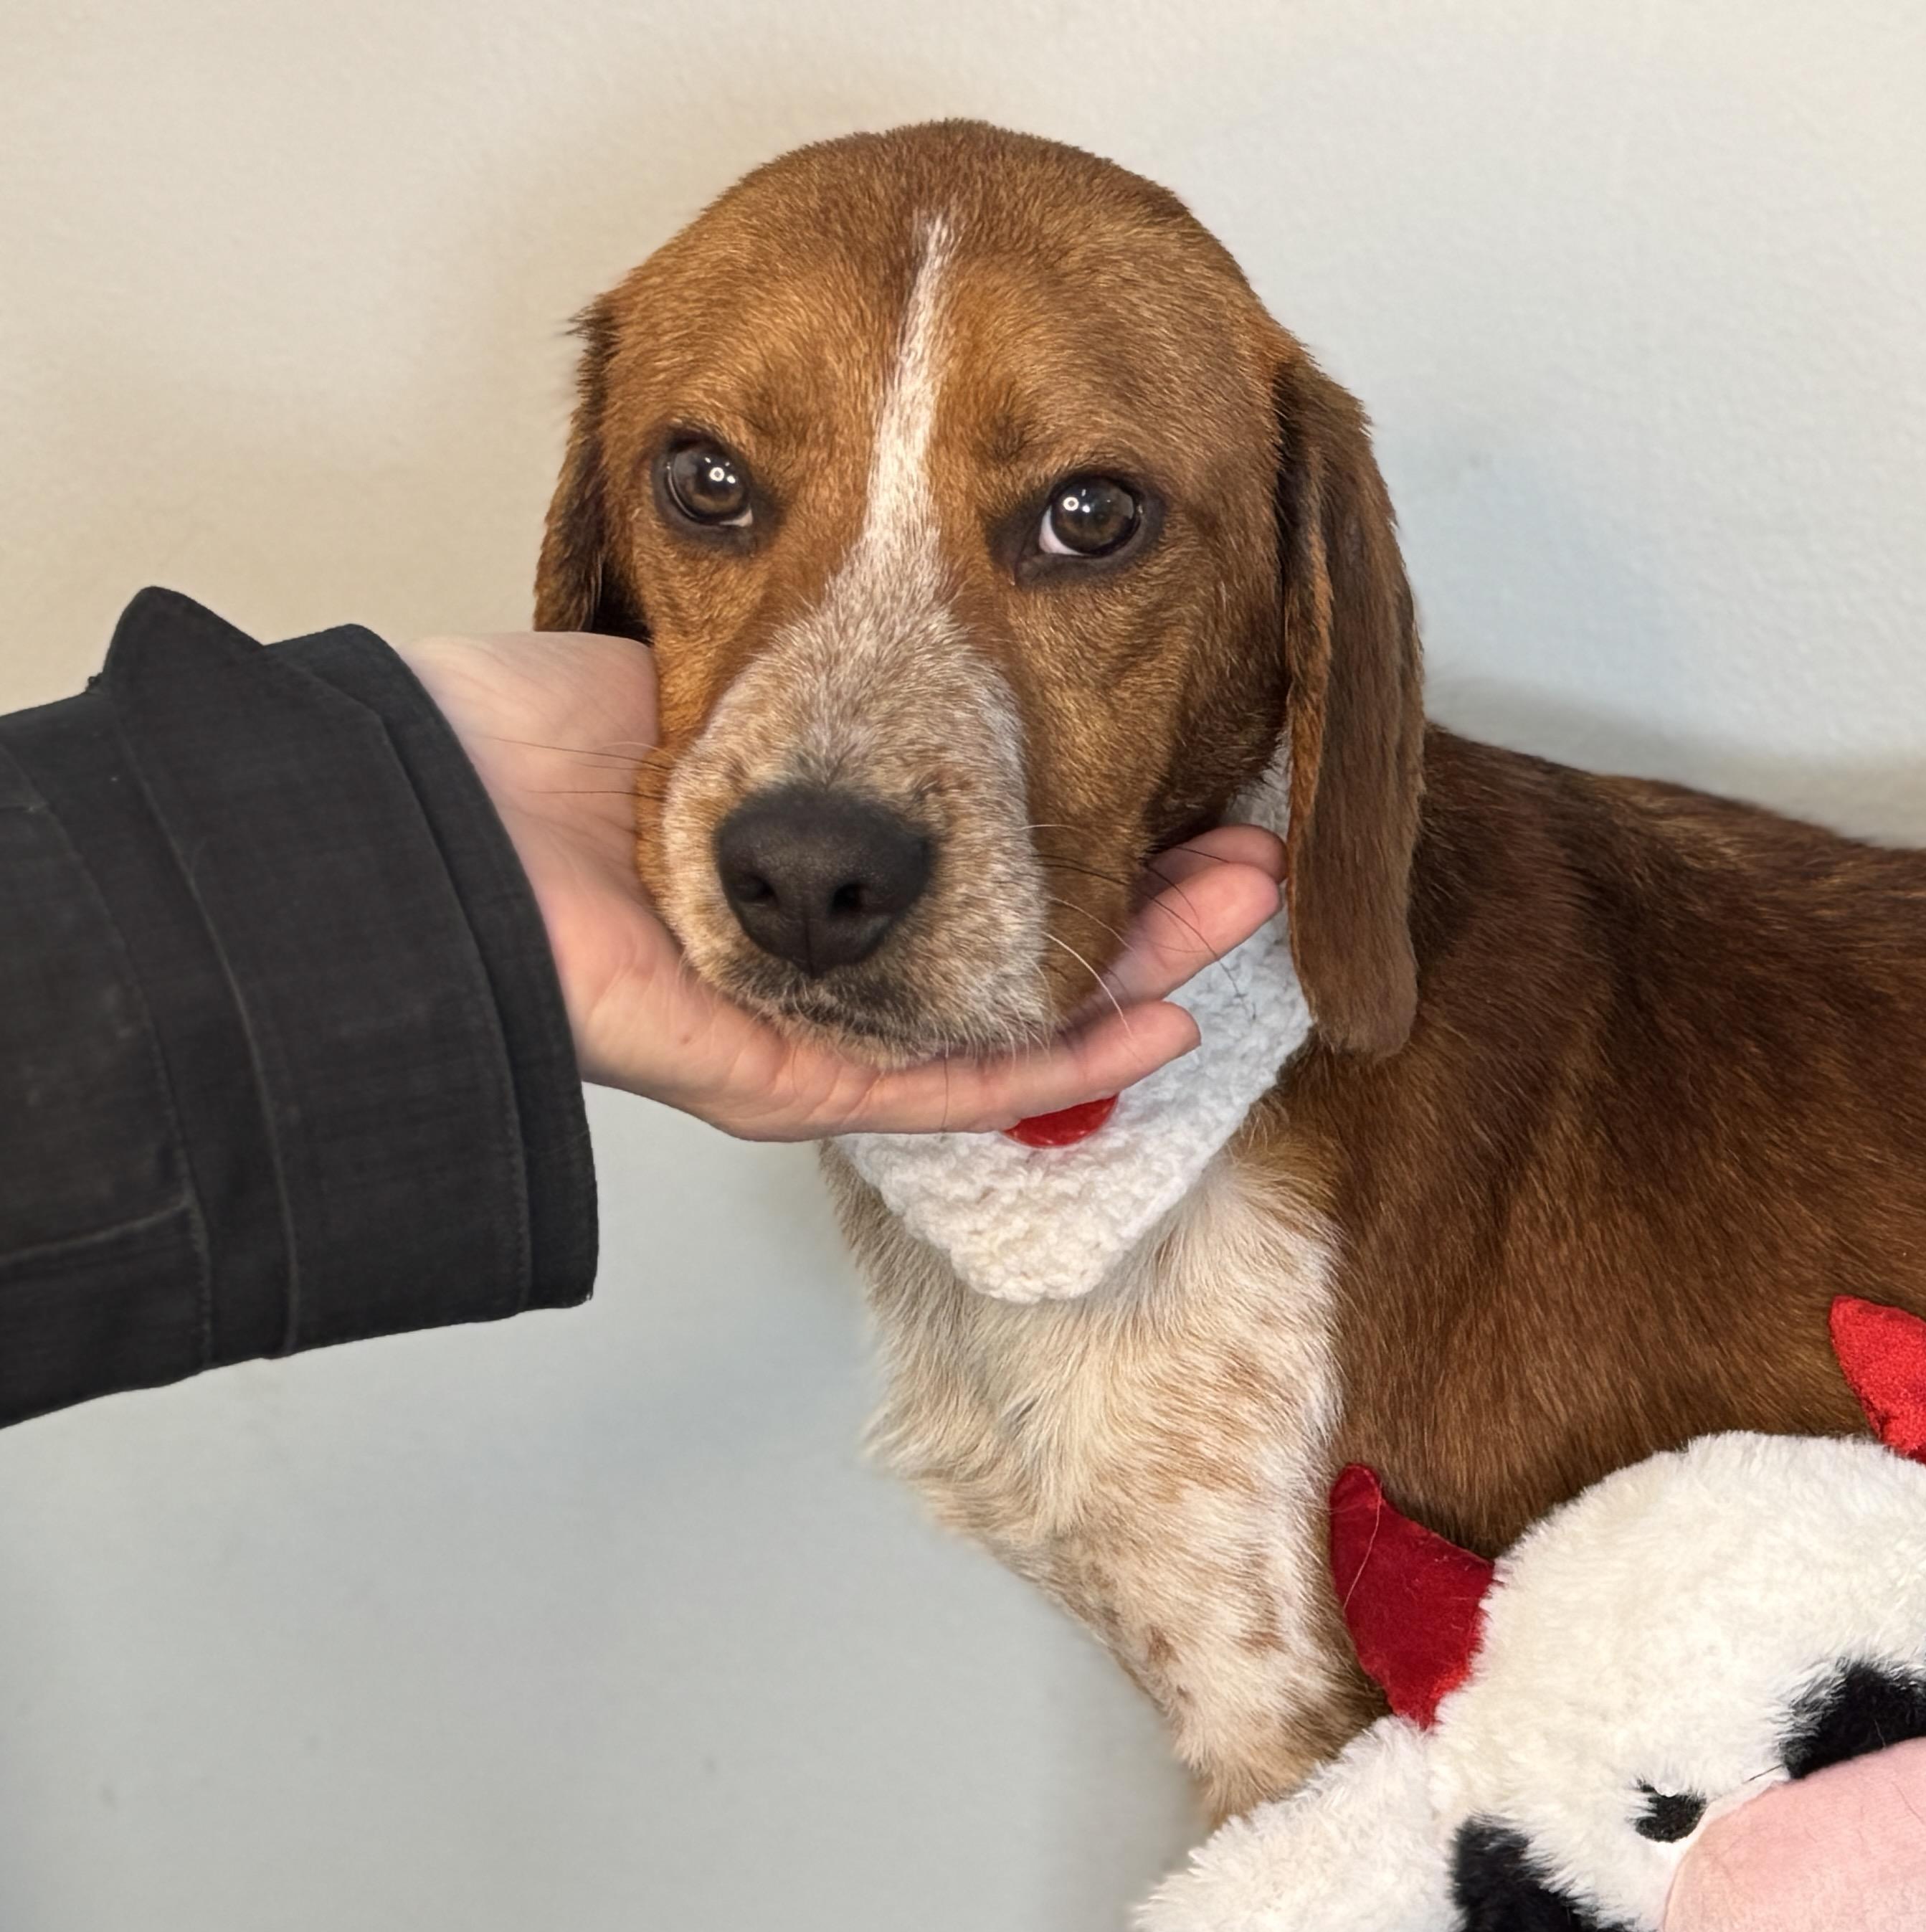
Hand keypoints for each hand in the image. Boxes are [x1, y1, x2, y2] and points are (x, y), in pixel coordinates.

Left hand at [395, 633, 1286, 1141]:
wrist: (416, 821)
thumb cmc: (514, 739)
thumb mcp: (717, 649)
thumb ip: (824, 651)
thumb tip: (937, 592)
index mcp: (802, 857)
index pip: (988, 853)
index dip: (1102, 810)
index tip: (1183, 757)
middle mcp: (815, 949)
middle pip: (1026, 934)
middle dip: (1155, 885)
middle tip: (1253, 836)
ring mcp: (809, 1027)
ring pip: (1018, 1011)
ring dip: (1149, 959)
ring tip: (1249, 894)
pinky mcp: (787, 1083)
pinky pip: (954, 1090)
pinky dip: (1068, 1057)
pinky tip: (1164, 1013)